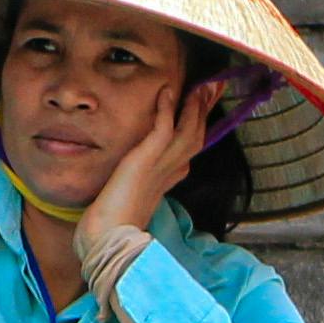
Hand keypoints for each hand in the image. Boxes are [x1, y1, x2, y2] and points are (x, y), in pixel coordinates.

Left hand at [83, 78, 229, 253]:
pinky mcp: (146, 161)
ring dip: (195, 107)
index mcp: (170, 178)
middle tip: (214, 86)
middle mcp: (172, 171)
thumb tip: (144, 166)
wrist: (109, 237)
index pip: (191, 145)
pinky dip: (166, 109)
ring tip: (201, 86)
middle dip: (205, 110)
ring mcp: (161, 166)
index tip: (204, 103)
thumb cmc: (115, 220)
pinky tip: (167, 92)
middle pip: (197, 135)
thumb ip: (143, 179)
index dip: (200, 123)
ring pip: (188, 131)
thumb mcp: (133, 192)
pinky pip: (163, 129)